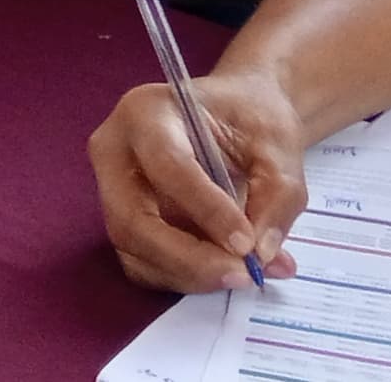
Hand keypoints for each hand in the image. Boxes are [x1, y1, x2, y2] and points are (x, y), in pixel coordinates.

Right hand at [86, 73, 309, 292]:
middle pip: (132, 220)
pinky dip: (184, 277)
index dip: (207, 211)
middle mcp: (114, 151)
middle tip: (242, 275)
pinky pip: (142, 263)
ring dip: (190, 273)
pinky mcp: (123, 221)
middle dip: (188, 258)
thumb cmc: (251, 118)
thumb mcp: (279, 145)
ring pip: (134, 250)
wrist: (236, 116)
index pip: (168, 167)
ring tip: (244, 273)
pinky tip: (222, 269)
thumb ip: (277, 196)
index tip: (248, 245)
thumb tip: (260, 254)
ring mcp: (111, 190)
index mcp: (147, 112)